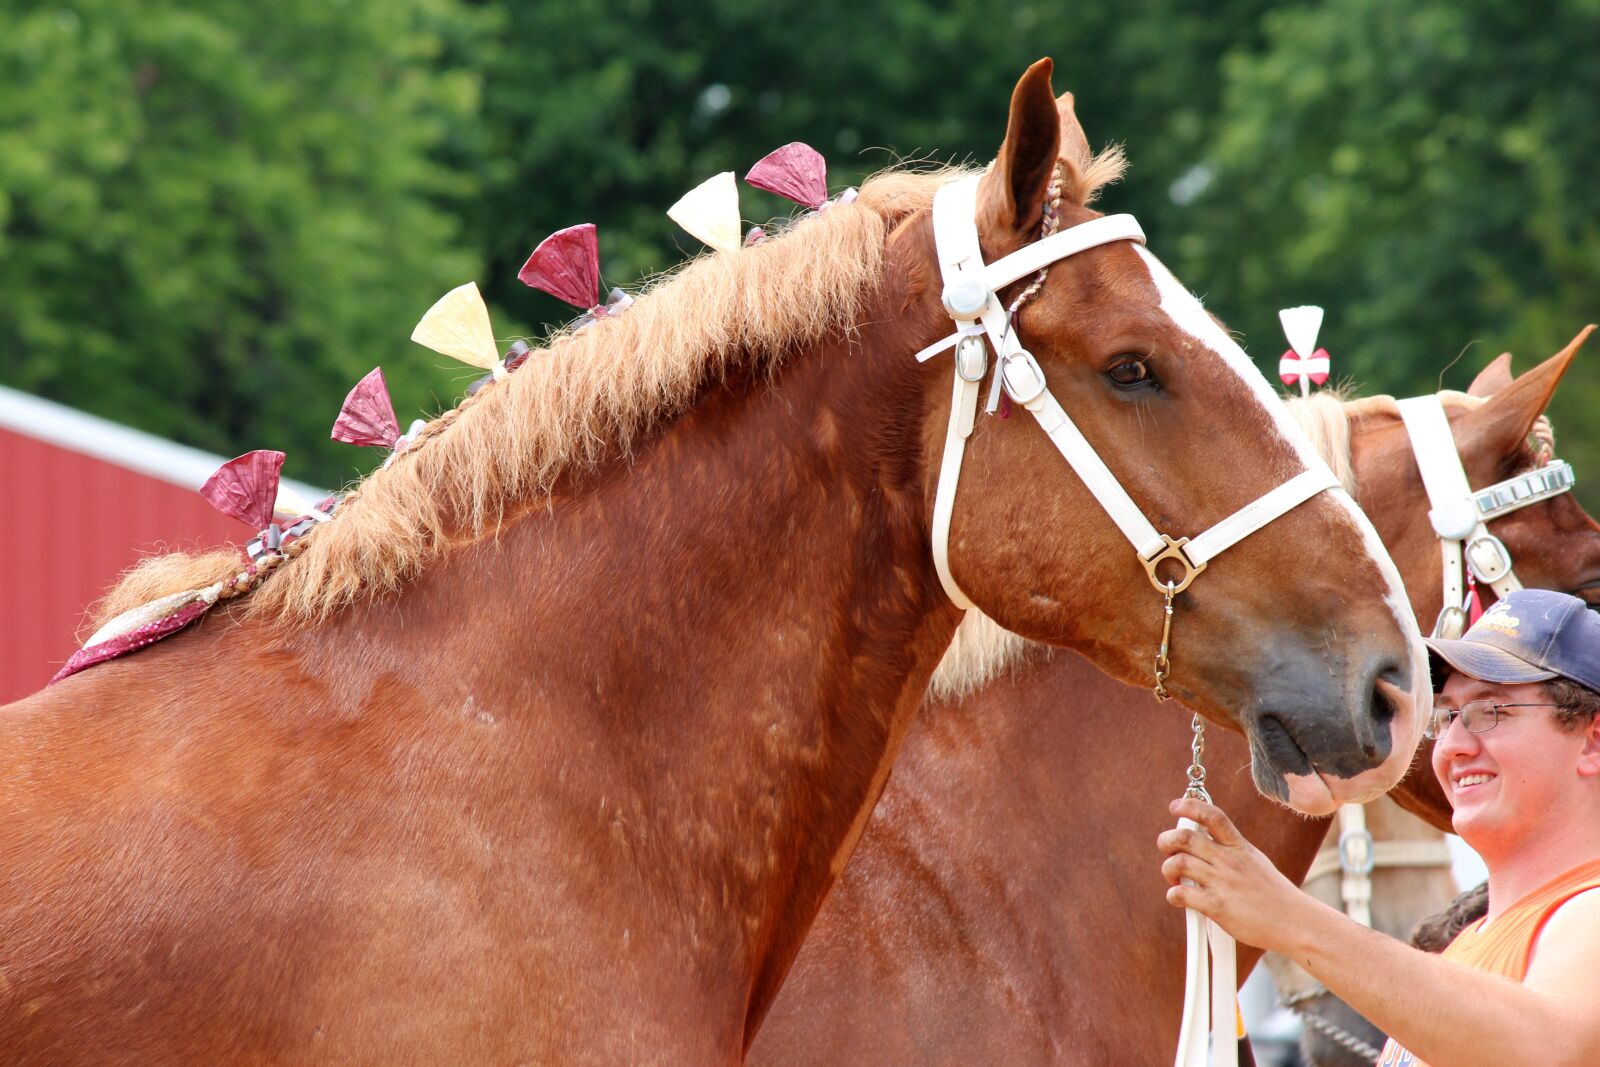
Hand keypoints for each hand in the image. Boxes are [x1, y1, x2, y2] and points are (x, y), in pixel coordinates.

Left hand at [1157, 797, 1312, 952]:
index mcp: (1239, 847)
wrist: (1294, 923)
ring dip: (1168, 870)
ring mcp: (1223, 883)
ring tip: (1174, 879)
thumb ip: (1231, 850)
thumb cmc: (1273, 895)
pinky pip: (1182, 893)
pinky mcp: (1217, 906)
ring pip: (1178, 863)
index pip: (1212, 816)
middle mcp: (1229, 861)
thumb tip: (1204, 841)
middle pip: (1184, 837)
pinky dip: (1173, 895)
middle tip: (1167, 851)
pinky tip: (1178, 898)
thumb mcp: (1255, 861)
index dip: (1189, 806)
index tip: (1175, 806)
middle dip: (1166, 841)